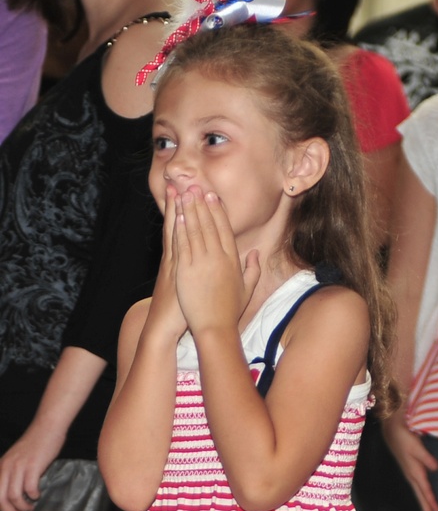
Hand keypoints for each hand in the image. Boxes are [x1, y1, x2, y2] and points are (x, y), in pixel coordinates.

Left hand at [0, 424, 61, 510]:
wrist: (46, 428)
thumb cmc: (34, 445)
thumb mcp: (16, 459)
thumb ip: (12, 473)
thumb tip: (13, 494)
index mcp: (1, 466)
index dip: (2, 508)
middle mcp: (6, 467)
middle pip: (1, 498)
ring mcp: (19, 466)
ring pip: (14, 496)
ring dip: (23, 506)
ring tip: (30, 508)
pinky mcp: (33, 466)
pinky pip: (30, 488)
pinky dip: (34, 495)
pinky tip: (37, 494)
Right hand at [145, 197, 186, 344]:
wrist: (162, 328)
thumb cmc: (178, 313)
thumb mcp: (186, 289)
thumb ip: (193, 275)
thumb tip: (202, 266)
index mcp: (179, 263)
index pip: (184, 234)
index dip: (188, 216)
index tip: (193, 197)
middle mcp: (174, 260)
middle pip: (178, 228)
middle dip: (180, 207)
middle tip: (182, 183)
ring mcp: (173, 264)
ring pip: (176, 233)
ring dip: (177, 212)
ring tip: (179, 191)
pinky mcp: (174, 273)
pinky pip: (176, 248)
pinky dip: (178, 233)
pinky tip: (180, 218)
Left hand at [171, 185, 260, 336]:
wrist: (214, 327)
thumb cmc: (230, 311)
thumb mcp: (247, 290)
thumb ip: (253, 270)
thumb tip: (254, 254)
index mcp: (232, 261)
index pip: (224, 229)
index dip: (217, 211)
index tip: (212, 196)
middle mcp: (218, 258)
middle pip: (209, 224)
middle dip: (201, 204)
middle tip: (196, 186)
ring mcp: (201, 262)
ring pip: (195, 230)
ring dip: (189, 210)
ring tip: (184, 194)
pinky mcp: (186, 269)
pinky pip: (183, 243)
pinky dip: (180, 227)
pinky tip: (178, 215)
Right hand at [383, 414, 437, 510]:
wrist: (391, 430)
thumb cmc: (404, 436)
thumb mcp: (416, 446)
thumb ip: (426, 457)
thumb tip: (436, 469)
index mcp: (414, 472)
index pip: (425, 491)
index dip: (431, 503)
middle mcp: (412, 476)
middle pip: (421, 497)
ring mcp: (410, 474)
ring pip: (419, 494)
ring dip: (425, 506)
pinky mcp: (410, 470)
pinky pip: (418, 488)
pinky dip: (423, 496)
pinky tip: (426, 499)